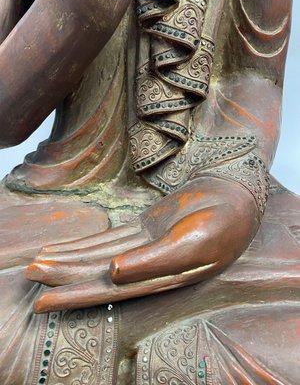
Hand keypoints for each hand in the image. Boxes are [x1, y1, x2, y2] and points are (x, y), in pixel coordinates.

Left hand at [25, 176, 258, 312]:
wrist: (233, 194)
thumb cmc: (221, 219)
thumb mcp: (193, 242)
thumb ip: (154, 261)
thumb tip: (113, 273)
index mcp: (163, 276)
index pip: (111, 291)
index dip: (77, 295)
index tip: (44, 300)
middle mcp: (149, 266)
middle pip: (98, 275)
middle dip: (64, 278)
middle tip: (30, 279)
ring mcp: (145, 246)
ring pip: (100, 256)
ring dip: (70, 260)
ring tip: (38, 264)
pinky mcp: (144, 228)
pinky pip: (110, 237)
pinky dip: (87, 243)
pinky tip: (69, 246)